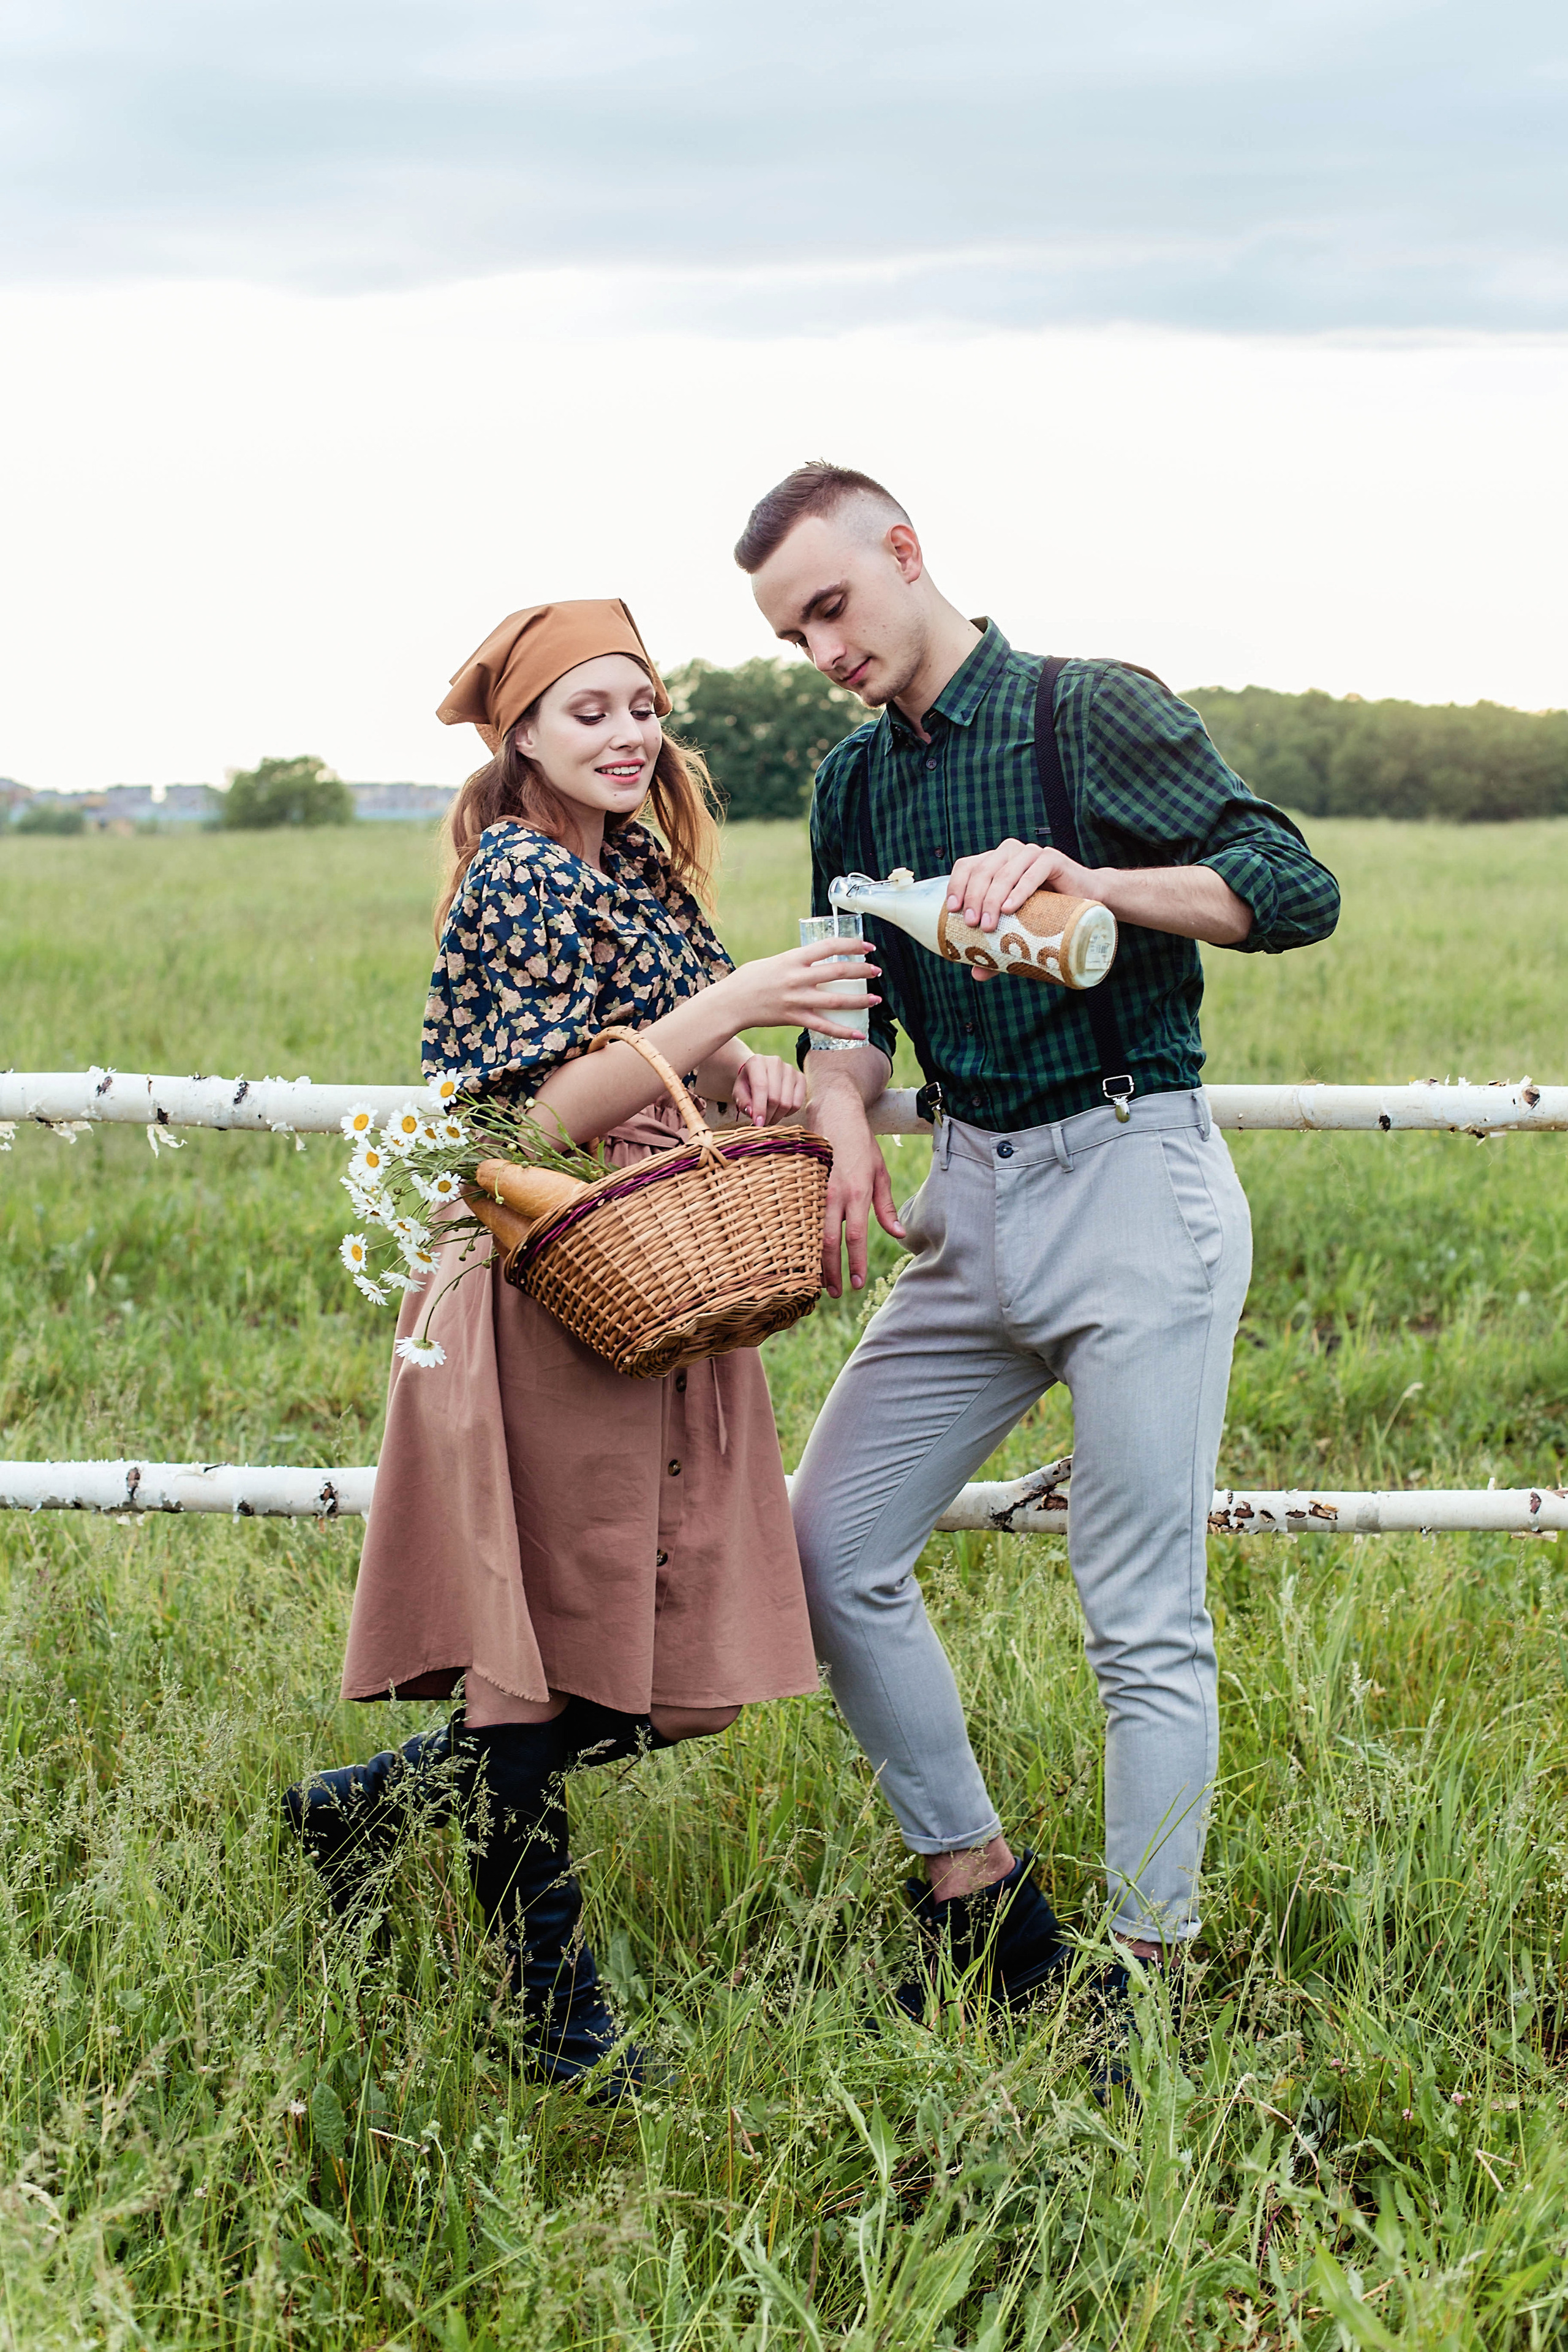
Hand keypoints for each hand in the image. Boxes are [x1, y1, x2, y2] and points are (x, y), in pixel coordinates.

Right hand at [724, 937, 880, 1039]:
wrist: (730, 1003)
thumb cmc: (748, 980)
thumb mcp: (773, 962)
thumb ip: (795, 962)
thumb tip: (814, 960)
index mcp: (793, 958)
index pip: (829, 946)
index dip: (852, 944)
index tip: (867, 946)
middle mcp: (797, 977)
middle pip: (838, 971)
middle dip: (861, 970)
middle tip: (876, 971)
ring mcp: (796, 999)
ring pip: (836, 999)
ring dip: (859, 1000)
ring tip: (876, 1000)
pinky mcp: (793, 1018)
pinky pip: (823, 1026)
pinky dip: (843, 1031)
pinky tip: (859, 1035)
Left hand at [730, 1052, 805, 1127]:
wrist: (760, 1073)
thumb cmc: (748, 1084)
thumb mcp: (739, 1092)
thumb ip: (743, 1102)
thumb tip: (752, 1113)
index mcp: (757, 1062)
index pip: (761, 1087)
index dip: (760, 1108)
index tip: (758, 1124)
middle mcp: (776, 1062)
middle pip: (775, 1098)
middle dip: (768, 1116)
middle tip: (761, 1124)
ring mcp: (790, 1070)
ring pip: (787, 1103)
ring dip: (777, 1117)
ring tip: (769, 1118)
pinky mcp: (801, 1078)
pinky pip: (797, 1104)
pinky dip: (788, 1113)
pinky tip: (779, 1111)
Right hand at [807, 1075, 905, 1295]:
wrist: (833, 1109)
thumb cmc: (860, 1142)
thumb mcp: (881, 1172)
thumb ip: (886, 1206)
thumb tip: (899, 1235)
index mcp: (857, 1191)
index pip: (855, 1235)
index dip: (855, 1262)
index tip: (856, 1283)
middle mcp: (834, 1192)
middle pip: (828, 1241)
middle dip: (832, 1271)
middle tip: (836, 1293)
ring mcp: (813, 1187)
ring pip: (809, 1232)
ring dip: (814, 1260)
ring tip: (819, 1282)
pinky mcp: (799, 1182)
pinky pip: (798, 1217)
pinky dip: (799, 1239)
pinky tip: (801, 1255)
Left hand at [947, 838, 1101, 936]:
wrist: (1088, 901)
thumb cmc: (1048, 913)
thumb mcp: (1019, 929)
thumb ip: (998, 947)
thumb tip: (976, 974)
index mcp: (995, 863)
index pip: (967, 866)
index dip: (957, 885)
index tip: (953, 911)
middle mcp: (1010, 853)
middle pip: (983, 870)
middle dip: (974, 898)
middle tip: (973, 925)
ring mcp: (1031, 853)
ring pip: (1004, 871)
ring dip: (993, 898)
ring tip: (990, 925)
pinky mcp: (1052, 859)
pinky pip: (1033, 871)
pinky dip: (1020, 890)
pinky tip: (1010, 907)